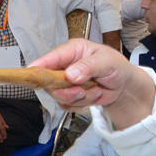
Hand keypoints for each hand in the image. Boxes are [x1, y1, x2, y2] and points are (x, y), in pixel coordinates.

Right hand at [30, 39, 145, 113]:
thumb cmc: (116, 66)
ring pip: (59, 96)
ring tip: (94, 90)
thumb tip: (70, 74)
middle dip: (66, 90)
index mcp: (72, 51)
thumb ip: (88, 66)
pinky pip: (67, 105)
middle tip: (81, 90)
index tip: (32, 73)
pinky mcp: (69, 95)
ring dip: (78, 97)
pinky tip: (93, 95)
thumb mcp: (106, 62)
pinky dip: (82, 104)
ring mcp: (65, 82)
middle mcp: (65, 66)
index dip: (40, 65)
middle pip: (49, 81)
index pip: (51, 58)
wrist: (123, 85)